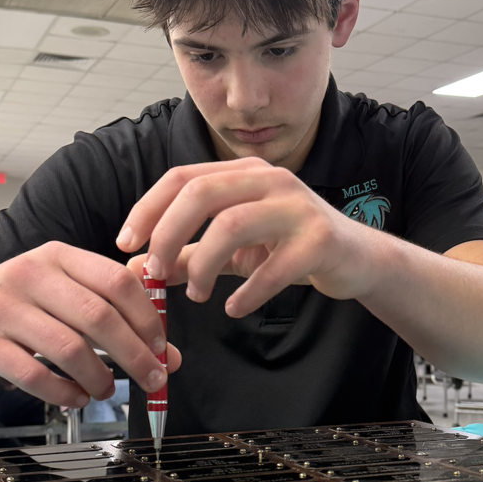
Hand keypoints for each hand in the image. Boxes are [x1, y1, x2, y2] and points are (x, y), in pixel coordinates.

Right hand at [0, 241, 180, 406]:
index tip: (161, 347)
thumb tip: (168, 357)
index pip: (116, 281)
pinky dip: (63, 392)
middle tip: (152, 378)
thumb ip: (114, 317)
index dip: (146, 317)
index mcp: (58, 255)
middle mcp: (30, 274)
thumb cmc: (18, 302)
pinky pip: (33, 374)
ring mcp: (2, 307)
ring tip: (107, 390)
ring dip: (99, 377)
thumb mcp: (62, 293)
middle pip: (98, 317)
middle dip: (134, 354)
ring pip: (68, 348)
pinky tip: (76, 398)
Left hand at [117, 158, 380, 318]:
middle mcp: (270, 179)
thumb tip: (137, 271)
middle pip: (202, 193)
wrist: (356, 259)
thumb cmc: (290, 248)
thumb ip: (188, 257)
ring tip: (199, 295)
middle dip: (168, 234)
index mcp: (244, 173)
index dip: (148, 209)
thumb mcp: (234, 250)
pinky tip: (235, 308)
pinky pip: (273, 267)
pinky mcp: (319, 239)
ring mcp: (297, 206)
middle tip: (155, 273)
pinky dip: (248, 292)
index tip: (126, 244)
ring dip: (204, 264)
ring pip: (233, 224)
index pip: (182, 177)